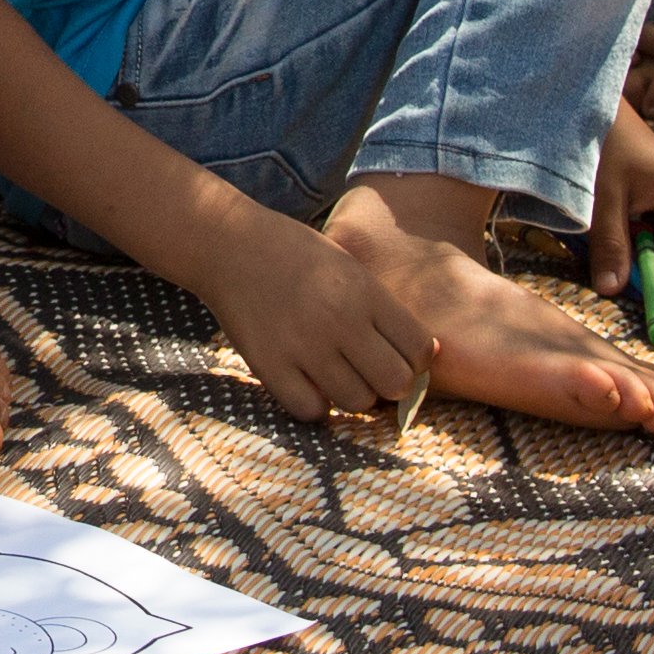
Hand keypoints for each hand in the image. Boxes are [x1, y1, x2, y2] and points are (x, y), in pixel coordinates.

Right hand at [208, 210, 436, 420]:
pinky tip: (306, 381)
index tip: (395, 353)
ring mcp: (303, 345)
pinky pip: (311, 410)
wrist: (226, 242)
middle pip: (396, 383)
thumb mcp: (348, 265)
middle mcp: (339, 320)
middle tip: (368, 369)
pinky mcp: (269, 365)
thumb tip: (427, 356)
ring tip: (335, 373)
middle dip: (388, 381)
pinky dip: (314, 403)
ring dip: (352, 393)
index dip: (415, 359)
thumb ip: (384, 308)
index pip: (420, 349)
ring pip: (357, 402)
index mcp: (364, 292)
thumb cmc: (294, 252)